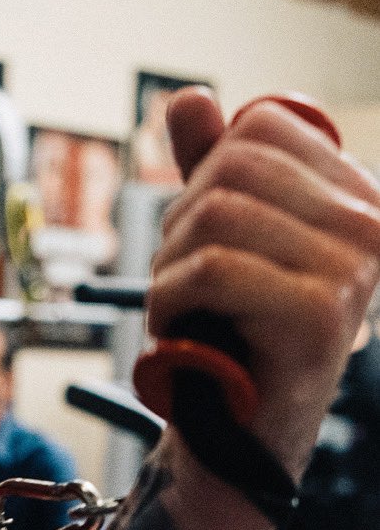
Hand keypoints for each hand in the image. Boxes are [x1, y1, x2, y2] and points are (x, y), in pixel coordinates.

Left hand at [147, 90, 379, 473]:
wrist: (239, 430)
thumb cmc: (231, 330)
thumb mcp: (219, 235)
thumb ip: (210, 164)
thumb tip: (188, 98)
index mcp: (359, 197)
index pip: (263, 125)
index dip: (207, 176)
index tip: (210, 239)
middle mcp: (372, 226)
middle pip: (234, 166)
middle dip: (181, 223)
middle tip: (188, 281)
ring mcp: (354, 269)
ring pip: (215, 215)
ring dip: (171, 266)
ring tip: (187, 308)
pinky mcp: (318, 314)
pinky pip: (210, 268)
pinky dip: (170, 298)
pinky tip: (182, 328)